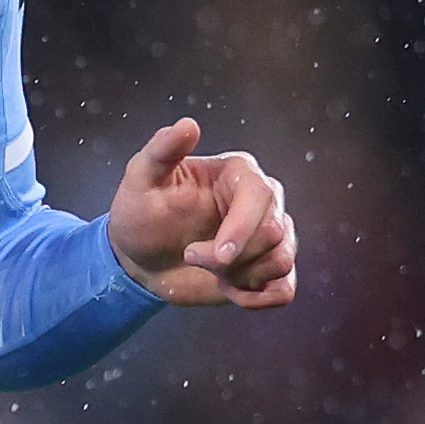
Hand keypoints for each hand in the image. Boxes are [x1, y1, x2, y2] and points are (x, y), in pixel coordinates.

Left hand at [105, 118, 298, 308]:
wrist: (140, 256)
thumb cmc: (141, 213)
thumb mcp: (141, 179)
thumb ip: (162, 150)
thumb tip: (188, 125)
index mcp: (239, 173)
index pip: (261, 196)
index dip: (242, 229)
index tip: (215, 257)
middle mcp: (264, 201)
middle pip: (274, 233)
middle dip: (229, 258)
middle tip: (191, 255)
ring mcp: (270, 236)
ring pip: (281, 261)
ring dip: (240, 277)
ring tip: (209, 270)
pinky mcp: (269, 269)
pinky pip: (284, 290)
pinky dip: (257, 298)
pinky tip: (228, 290)